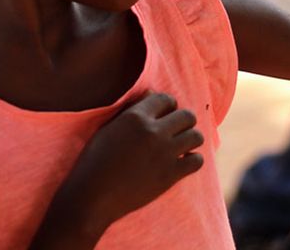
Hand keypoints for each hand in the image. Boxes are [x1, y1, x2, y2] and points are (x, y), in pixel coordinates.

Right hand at [58, 92, 203, 234]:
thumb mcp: (109, 128)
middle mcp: (153, 131)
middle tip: (176, 132)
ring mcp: (164, 153)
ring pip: (196, 136)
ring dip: (190, 140)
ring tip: (182, 147)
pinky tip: (182, 163)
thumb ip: (133, 109)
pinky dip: (192, 161)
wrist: (93, 196)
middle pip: (187, 116)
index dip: (168, 107)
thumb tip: (153, 93)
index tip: (165, 116)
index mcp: (135, 117)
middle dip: (184, 122)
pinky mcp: (170, 175)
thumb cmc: (96, 160)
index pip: (166, 99)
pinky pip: (197, 161)